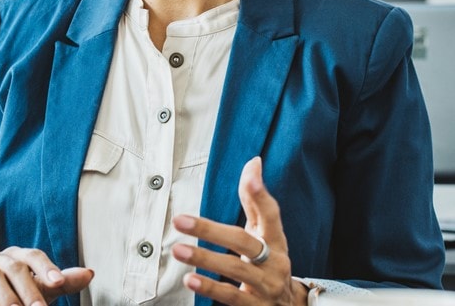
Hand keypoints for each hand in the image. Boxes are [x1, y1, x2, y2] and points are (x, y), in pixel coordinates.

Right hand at [0, 247, 93, 305]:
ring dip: (7, 298)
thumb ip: (62, 282)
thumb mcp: (40, 289)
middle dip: (29, 290)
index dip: (46, 267)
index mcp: (19, 257)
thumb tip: (89, 274)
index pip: (34, 255)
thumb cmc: (15, 293)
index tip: (58, 282)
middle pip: (15, 268)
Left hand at [170, 157, 305, 305]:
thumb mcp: (266, 233)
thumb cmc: (270, 262)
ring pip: (236, 270)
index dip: (261, 196)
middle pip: (244, 242)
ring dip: (205, 259)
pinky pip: (231, 297)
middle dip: (210, 230)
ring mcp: (265, 287)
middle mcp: (274, 262)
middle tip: (180, 220)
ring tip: (178, 250)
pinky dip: (210, 288)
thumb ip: (255, 201)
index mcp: (276, 240)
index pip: (271, 215)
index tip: (251, 178)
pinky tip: (190, 279)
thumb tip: (253, 163)